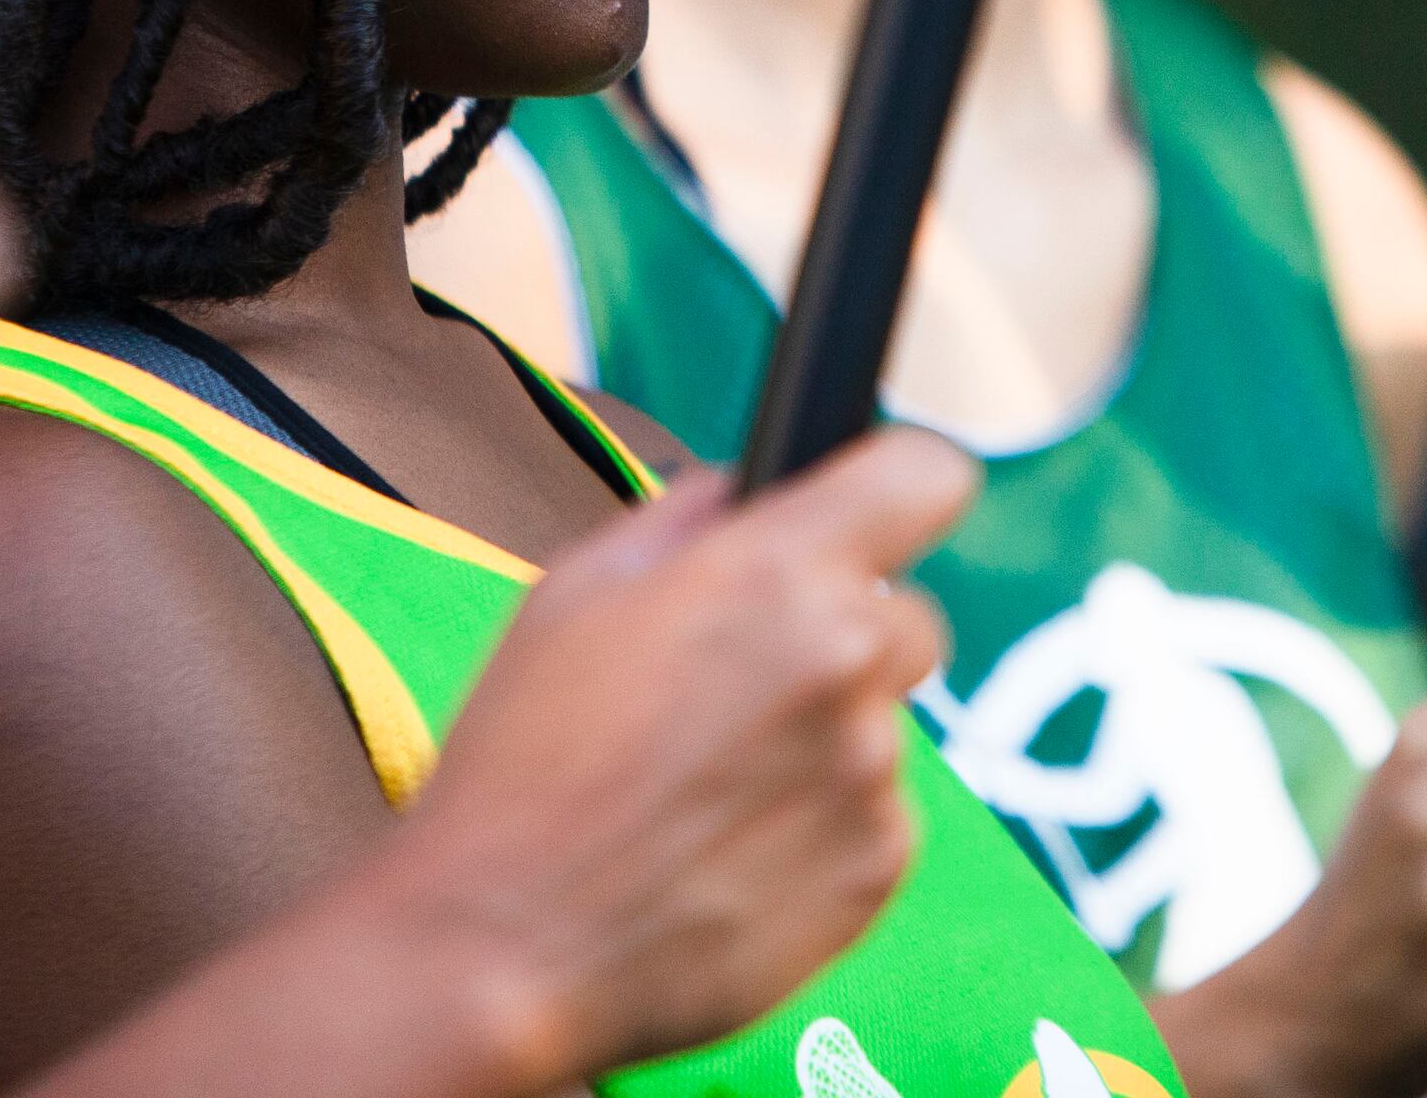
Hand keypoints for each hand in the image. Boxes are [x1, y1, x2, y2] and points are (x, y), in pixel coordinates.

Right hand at [349, 431, 979, 1088]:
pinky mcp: (875, 871)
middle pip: (910, 617)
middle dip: (843, 634)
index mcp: (776, 575)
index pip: (924, 476)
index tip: (874, 514)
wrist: (502, 950)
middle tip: (742, 684)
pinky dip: (821, 823)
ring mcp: (871, 776)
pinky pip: (875, 816)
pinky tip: (728, 846)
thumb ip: (689, 517)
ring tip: (709, 787)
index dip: (899, 487)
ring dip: (823, 737)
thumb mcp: (576, 591)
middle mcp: (846, 665)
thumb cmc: (522, 762)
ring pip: (881, 723)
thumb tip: (754, 491)